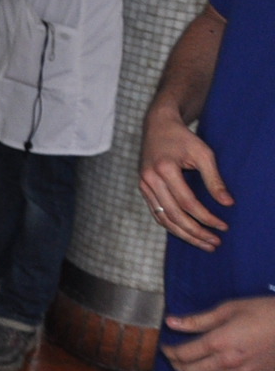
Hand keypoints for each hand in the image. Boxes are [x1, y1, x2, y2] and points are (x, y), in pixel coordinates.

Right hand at [141, 103, 231, 250]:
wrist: (157, 126)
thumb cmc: (182, 138)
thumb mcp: (203, 153)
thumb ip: (214, 179)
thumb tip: (227, 204)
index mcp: (164, 169)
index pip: (187, 202)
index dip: (206, 217)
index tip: (223, 226)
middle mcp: (149, 179)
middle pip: (173, 215)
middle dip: (196, 232)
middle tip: (215, 243)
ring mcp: (143, 185)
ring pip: (162, 218)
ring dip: (184, 234)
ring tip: (204, 243)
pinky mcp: (143, 188)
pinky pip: (156, 213)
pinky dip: (171, 226)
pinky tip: (187, 233)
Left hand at [163, 297, 274, 370]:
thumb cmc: (261, 311)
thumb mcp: (228, 309)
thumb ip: (198, 320)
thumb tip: (171, 322)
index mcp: (219, 341)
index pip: (184, 354)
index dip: (170, 352)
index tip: (166, 346)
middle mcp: (228, 361)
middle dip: (177, 365)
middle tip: (174, 358)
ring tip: (189, 369)